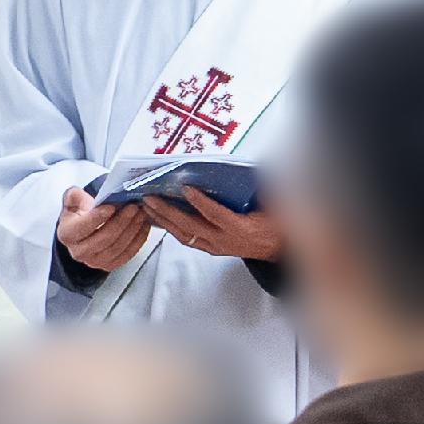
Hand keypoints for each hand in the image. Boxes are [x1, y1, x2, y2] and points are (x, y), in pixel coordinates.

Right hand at [55, 185, 150, 276]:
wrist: (86, 231)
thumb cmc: (81, 215)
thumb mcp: (73, 200)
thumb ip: (74, 195)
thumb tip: (78, 195)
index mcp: (67, 234)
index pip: (83, 227)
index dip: (98, 217)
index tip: (111, 206)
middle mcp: (78, 251)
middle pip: (103, 238)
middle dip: (121, 221)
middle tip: (132, 207)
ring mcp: (94, 261)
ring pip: (117, 247)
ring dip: (132, 229)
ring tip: (140, 214)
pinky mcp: (109, 265)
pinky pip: (126, 254)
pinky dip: (137, 240)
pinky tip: (142, 226)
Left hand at [146, 188, 283, 264]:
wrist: (276, 247)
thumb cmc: (275, 223)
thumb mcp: (275, 206)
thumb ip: (264, 191)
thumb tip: (255, 175)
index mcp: (239, 228)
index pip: (215, 214)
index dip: (200, 202)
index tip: (185, 188)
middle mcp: (223, 240)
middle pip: (190, 226)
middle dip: (167, 212)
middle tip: (150, 198)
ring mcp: (214, 247)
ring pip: (183, 235)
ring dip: (163, 220)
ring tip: (147, 206)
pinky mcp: (209, 248)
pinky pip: (186, 239)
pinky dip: (170, 228)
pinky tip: (158, 218)